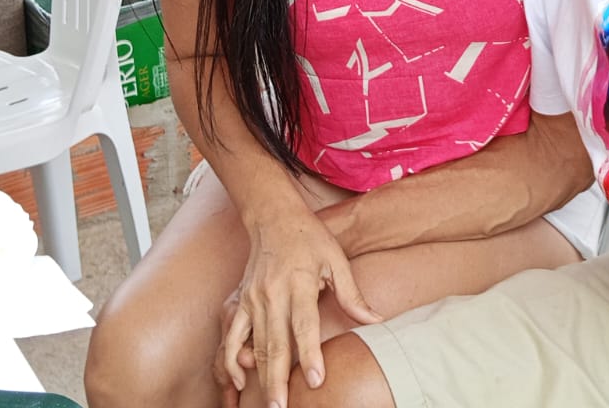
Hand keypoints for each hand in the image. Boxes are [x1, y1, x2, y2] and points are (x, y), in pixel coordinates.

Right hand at [219, 204, 379, 407]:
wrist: (273, 218)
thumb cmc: (310, 239)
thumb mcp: (336, 259)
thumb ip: (353, 294)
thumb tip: (376, 320)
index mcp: (298, 282)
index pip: (304, 324)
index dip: (310, 353)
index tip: (316, 380)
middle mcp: (272, 293)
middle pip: (276, 343)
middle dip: (279, 379)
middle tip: (283, 407)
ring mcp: (253, 299)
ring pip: (255, 345)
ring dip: (261, 377)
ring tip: (271, 403)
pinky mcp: (240, 302)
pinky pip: (232, 337)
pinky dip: (232, 360)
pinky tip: (240, 381)